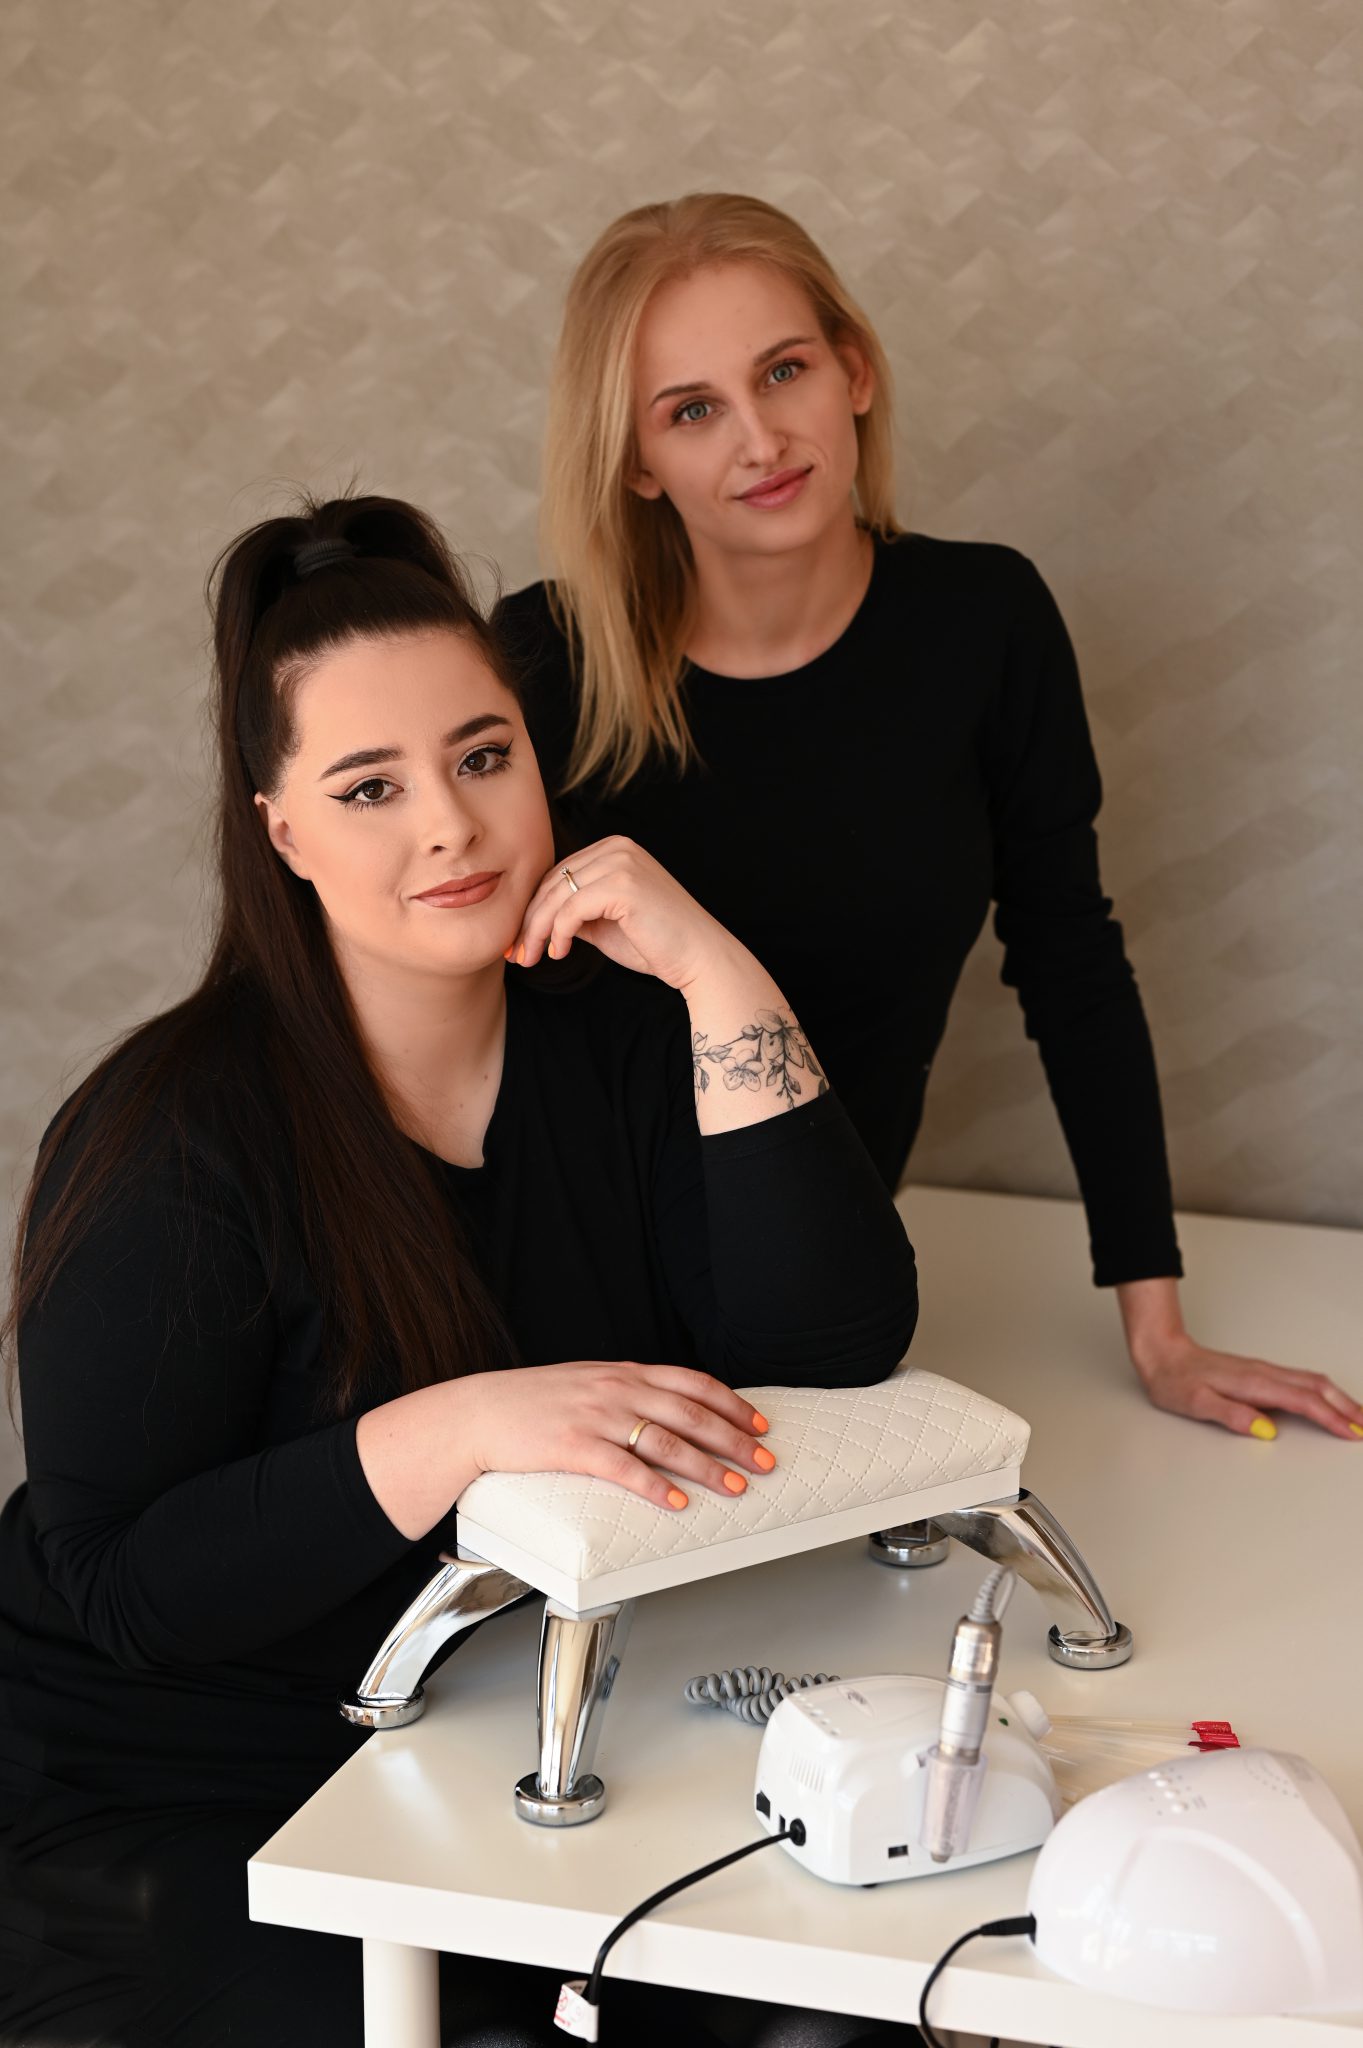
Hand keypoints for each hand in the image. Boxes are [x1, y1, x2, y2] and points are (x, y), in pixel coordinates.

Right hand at [458, 1359, 777, 1510]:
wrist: (478, 1412)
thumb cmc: (532, 1401)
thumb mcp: (588, 1382)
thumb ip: (628, 1392)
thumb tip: (669, 1409)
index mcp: (624, 1372)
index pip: (693, 1383)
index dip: (732, 1404)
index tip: (760, 1423)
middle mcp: (617, 1389)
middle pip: (691, 1414)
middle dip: (735, 1440)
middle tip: (764, 1462)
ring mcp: (596, 1417)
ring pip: (666, 1442)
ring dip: (707, 1467)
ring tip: (735, 1486)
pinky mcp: (574, 1447)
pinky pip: (624, 1468)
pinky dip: (656, 1486)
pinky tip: (677, 1501)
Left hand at [507, 837, 737, 991]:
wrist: (700, 959)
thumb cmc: (658, 945)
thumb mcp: (606, 924)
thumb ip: (577, 912)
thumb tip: (540, 920)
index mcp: (615, 850)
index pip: (559, 874)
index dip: (533, 907)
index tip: (519, 940)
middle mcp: (618, 848)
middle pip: (553, 882)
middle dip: (529, 920)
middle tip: (516, 953)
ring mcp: (622, 862)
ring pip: (557, 895)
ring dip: (537, 930)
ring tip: (531, 957)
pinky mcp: (623, 885)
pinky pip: (571, 909)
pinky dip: (559, 933)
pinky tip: (560, 953)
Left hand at [1132, 1332, 1362, 1439]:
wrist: (1161, 1353)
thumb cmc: (1174, 1380)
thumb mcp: (1196, 1403)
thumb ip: (1232, 1415)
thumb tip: (1266, 1430)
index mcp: (1253, 1382)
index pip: (1303, 1401)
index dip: (1331, 1418)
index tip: (1352, 1433)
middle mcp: (1263, 1373)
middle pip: (1317, 1387)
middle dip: (1347, 1407)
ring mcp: (1263, 1370)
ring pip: (1312, 1381)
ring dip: (1339, 1397)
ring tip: (1358, 1416)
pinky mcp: (1259, 1372)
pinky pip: (1301, 1380)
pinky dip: (1323, 1391)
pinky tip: (1328, 1399)